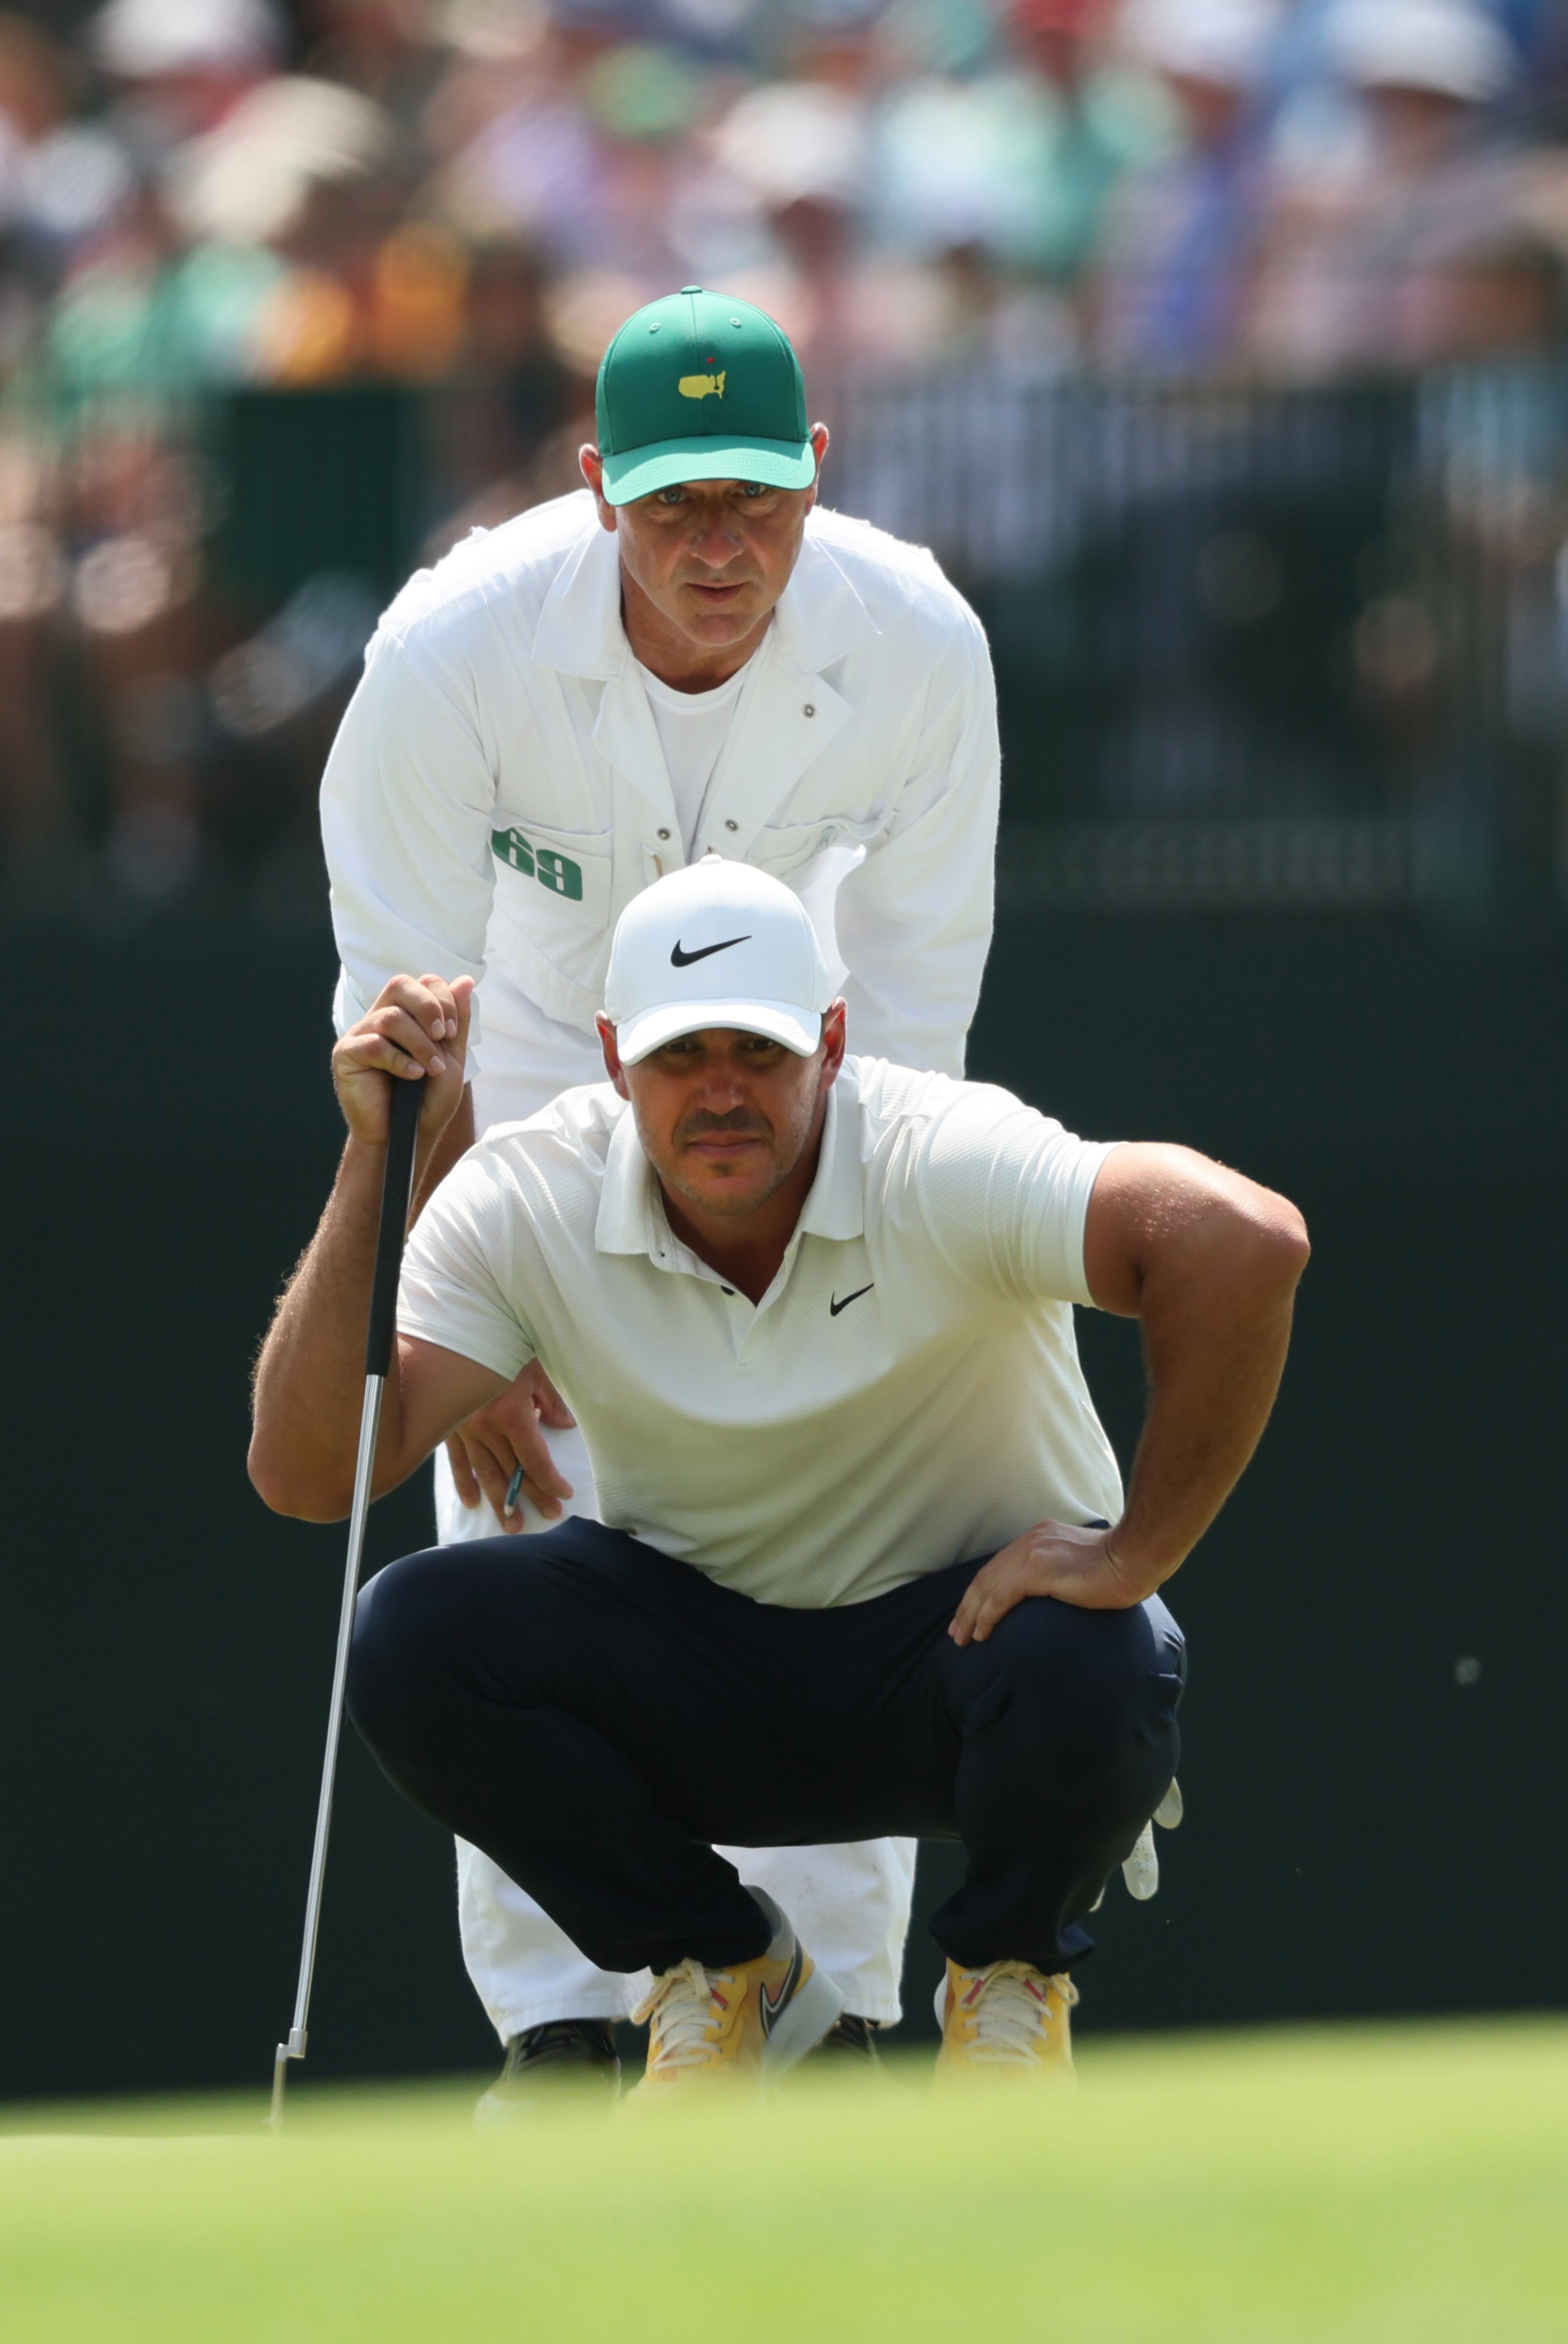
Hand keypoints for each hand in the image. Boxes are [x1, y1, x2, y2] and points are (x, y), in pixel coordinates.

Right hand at [332, 973, 472, 1148]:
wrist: (407, 1136)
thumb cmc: (427, 1100)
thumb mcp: (452, 1058)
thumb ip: (457, 1020)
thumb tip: (466, 980)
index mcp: (406, 1013)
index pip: (422, 982)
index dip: (442, 999)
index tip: (452, 1032)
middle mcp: (380, 1017)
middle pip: (400, 985)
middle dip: (428, 1007)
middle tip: (443, 1036)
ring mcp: (360, 1034)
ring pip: (391, 1017)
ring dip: (419, 1044)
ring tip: (430, 1070)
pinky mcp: (345, 1054)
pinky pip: (373, 1044)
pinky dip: (399, 1060)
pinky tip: (412, 1077)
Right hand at [447, 1359, 576, 1532]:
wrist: (458, 1328)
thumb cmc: (501, 1342)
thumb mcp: (535, 1368)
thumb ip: (550, 1401)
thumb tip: (564, 1425)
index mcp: (510, 1414)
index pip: (534, 1460)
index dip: (550, 1480)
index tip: (563, 1494)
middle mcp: (485, 1428)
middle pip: (513, 1471)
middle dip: (531, 1497)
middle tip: (547, 1516)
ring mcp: (463, 1429)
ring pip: (484, 1473)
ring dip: (499, 1500)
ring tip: (511, 1525)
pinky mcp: (447, 1427)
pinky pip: (457, 1461)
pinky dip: (464, 1482)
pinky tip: (472, 1502)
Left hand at [948, 1521, 1149, 1645]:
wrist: (1135, 1556)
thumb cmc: (1121, 1566)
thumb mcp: (1082, 1566)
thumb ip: (1063, 1574)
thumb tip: (1059, 1591)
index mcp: (1042, 1538)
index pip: (1002, 1566)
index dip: (983, 1591)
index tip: (972, 1613)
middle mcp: (1031, 1541)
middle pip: (988, 1576)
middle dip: (969, 1605)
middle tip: (957, 1631)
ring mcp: (1032, 1553)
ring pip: (988, 1587)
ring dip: (971, 1615)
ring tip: (963, 1639)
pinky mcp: (1036, 1570)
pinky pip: (1000, 1597)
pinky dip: (987, 1617)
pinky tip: (981, 1633)